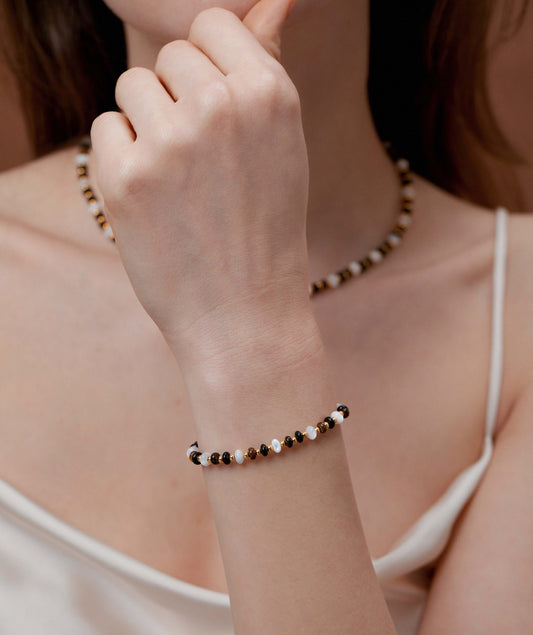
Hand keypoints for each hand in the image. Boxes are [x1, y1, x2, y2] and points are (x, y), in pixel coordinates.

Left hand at [91, 0, 320, 378]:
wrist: (244, 318)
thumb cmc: (265, 232)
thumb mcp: (284, 147)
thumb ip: (263, 71)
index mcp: (269, 94)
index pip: (212, 24)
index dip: (207, 66)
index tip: (214, 110)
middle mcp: (220, 108)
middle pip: (168, 57)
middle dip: (177, 99)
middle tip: (200, 160)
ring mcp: (170, 142)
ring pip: (131, 88)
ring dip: (146, 126)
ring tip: (178, 181)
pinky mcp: (125, 178)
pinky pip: (106, 129)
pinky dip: (122, 160)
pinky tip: (155, 201)